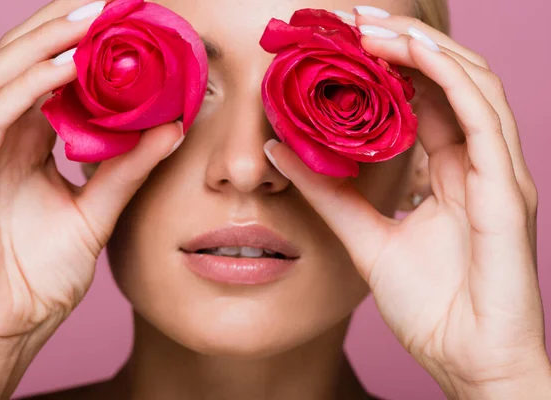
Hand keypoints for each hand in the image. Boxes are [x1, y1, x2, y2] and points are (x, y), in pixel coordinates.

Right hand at [0, 0, 182, 396]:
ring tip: (91, 19)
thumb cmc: (40, 276)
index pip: (51, 81)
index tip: (126, 25)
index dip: (82, 48)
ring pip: (2, 75)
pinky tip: (66, 64)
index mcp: (30, 147)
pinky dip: (28, 84)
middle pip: (24, 64)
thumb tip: (172, 128)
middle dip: (61, 28)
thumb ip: (128, 170)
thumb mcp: (98, 214)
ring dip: (44, 42)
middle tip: (109, 5)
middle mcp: (2, 140)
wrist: (8, 328)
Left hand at [264, 11, 549, 398]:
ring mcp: (497, 172)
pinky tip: (411, 53)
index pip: (425, 100)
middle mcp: (477, 164)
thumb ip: (328, 195)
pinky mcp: (507, 189)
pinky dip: (449, 77)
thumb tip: (279, 152)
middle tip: (352, 20)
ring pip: (470, 84)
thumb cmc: (430, 308)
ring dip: (423, 49)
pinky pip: (483, 116)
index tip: (342, 44)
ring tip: (374, 26)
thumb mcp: (365, 240)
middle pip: (447, 81)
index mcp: (450, 173)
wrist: (468, 361)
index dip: (388, 66)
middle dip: (402, 44)